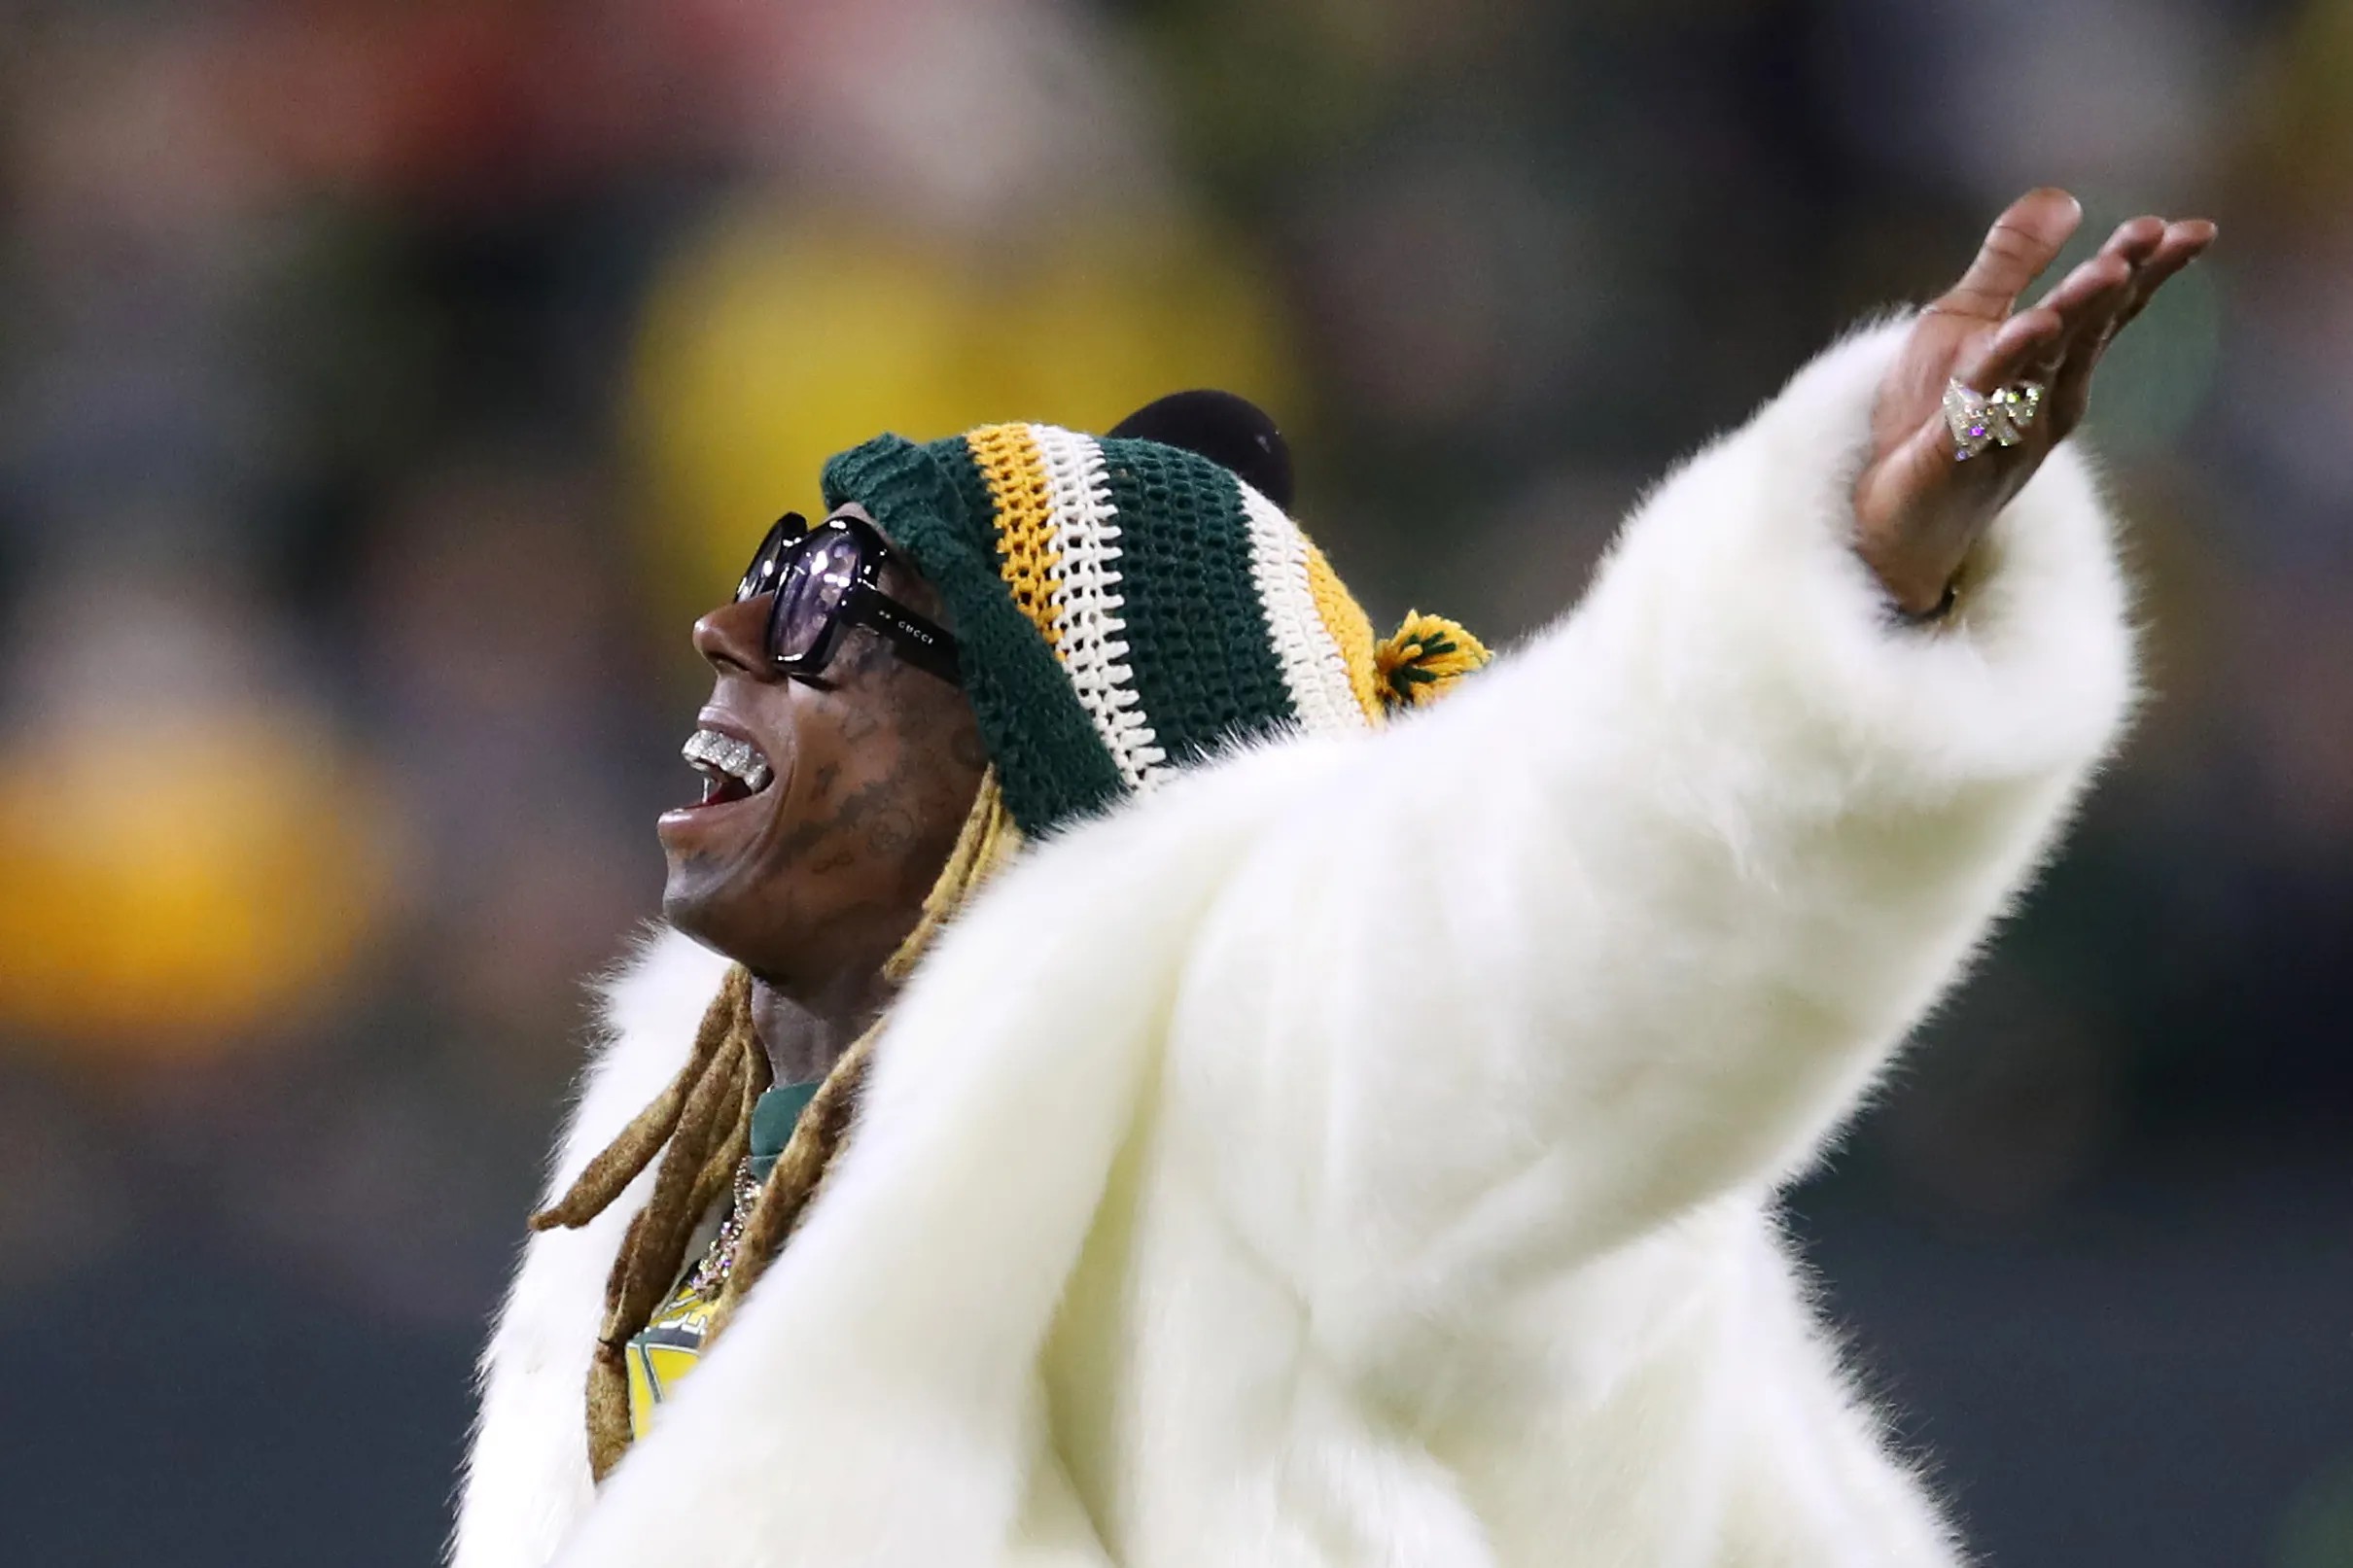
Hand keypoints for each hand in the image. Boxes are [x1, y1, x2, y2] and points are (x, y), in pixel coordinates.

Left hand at [1851, 188, 2215, 614]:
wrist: (1887, 525)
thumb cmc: (1928, 419)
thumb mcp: (1964, 324)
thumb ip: (2011, 265)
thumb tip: (2066, 196)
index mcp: (2051, 368)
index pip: (2106, 313)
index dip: (2147, 271)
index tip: (2190, 229)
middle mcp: (2041, 401)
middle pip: (2085, 333)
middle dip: (2118, 283)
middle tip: (2156, 235)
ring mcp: (2001, 432)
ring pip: (2043, 367)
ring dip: (2075, 318)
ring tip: (2106, 271)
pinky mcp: (1950, 456)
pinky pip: (1980, 407)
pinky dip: (2003, 368)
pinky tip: (2025, 331)